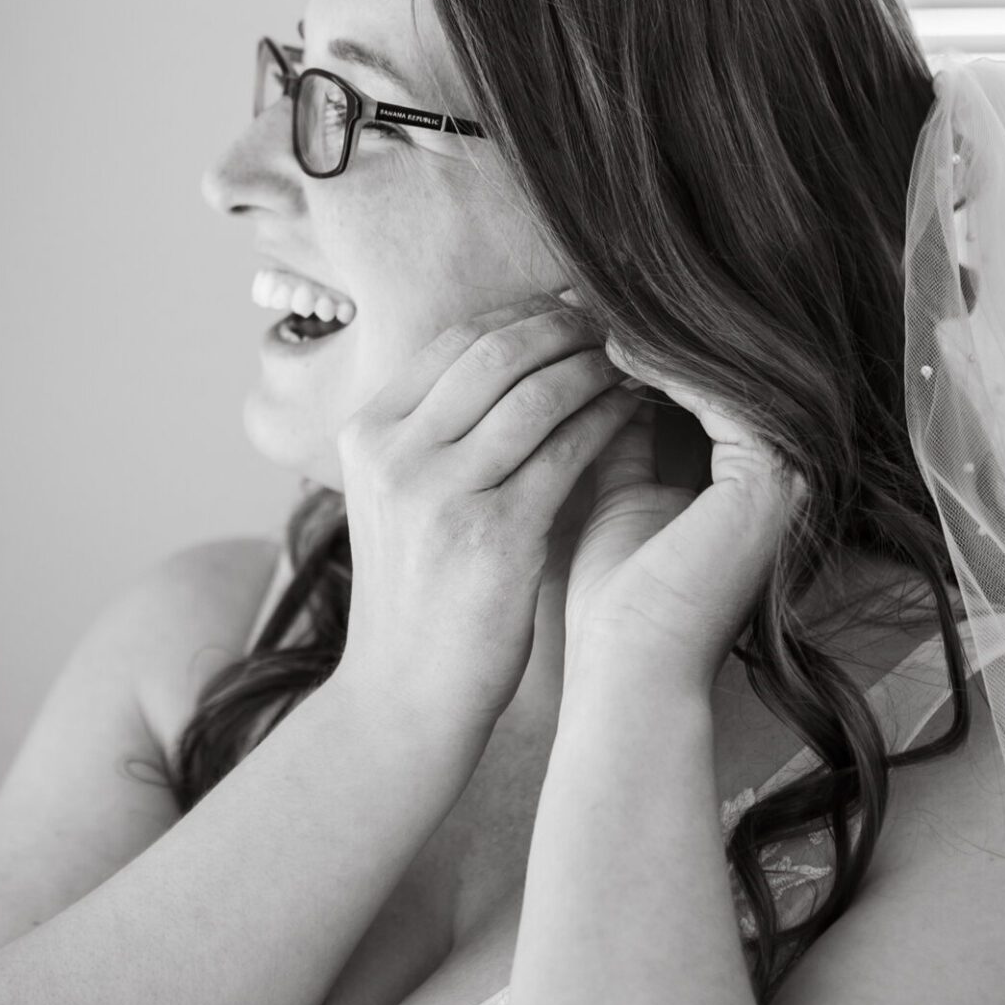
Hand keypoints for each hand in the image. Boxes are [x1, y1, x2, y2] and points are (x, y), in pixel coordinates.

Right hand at [334, 292, 646, 737]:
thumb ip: (434, 432)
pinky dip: (608, 419)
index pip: (455, 340)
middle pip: (496, 351)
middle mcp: (393, 453)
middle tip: (621, 319)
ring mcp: (437, 493)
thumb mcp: (398, 500)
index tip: (575, 307)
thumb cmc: (417, 598)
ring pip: (536, 393)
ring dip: (597, 367)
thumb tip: (506, 354)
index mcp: (366, 433)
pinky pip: (566, 450)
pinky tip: (636, 410)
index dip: (525, 313)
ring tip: (638, 360)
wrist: (402, 698)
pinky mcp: (492, 535)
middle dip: (567, 327)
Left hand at [563, 338, 806, 690]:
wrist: (628, 669)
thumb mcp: (617, 494)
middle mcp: (783, 473)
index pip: (705, 388)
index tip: (591, 315)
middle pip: (725, 374)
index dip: (649, 349)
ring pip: (728, 376)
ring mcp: (788, 475)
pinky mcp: (772, 479)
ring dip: (662, 341)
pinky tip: (618, 348)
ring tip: (601, 313)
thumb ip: (621, 435)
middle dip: (658, 334)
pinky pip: (725, 395)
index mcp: (751, 480)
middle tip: (599, 294)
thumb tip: (599, 369)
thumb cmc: (617, 601)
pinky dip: (671, 368)